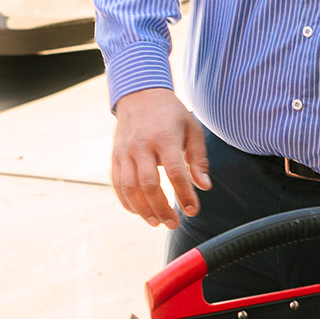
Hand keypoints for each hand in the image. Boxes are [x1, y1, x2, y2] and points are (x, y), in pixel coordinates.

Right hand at [111, 88, 210, 228]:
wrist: (140, 94)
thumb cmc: (171, 114)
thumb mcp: (192, 128)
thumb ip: (198, 158)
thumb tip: (204, 186)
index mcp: (165, 137)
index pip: (175, 173)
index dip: (185, 195)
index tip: (193, 210)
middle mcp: (142, 145)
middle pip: (149, 185)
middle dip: (162, 209)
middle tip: (173, 224)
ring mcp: (125, 151)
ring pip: (129, 188)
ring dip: (143, 210)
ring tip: (157, 222)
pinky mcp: (115, 156)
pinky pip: (117, 183)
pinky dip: (126, 201)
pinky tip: (138, 211)